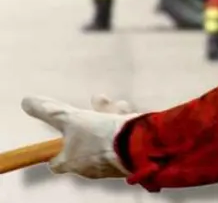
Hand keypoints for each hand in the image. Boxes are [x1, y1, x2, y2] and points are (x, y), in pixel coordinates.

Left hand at [21, 95, 137, 178]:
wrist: (137, 145)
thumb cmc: (100, 135)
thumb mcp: (72, 118)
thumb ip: (51, 112)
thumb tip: (26, 102)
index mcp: (72, 163)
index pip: (56, 163)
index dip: (57, 150)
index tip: (62, 136)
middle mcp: (90, 168)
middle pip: (84, 146)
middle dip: (89, 123)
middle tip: (96, 104)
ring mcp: (110, 165)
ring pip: (105, 140)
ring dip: (109, 119)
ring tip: (117, 105)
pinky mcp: (129, 158)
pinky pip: (122, 141)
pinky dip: (123, 126)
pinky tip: (127, 112)